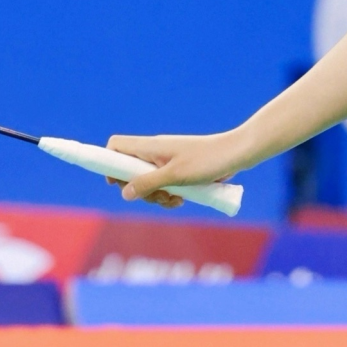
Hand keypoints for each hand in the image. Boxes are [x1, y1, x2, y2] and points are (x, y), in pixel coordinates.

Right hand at [105, 131, 256, 209]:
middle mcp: (155, 152)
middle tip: (156, 197)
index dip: (109, 163)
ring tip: (175, 200)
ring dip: (157, 195)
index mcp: (149, 146)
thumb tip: (124, 193)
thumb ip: (148, 183)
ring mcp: (167, 161)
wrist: (236, 154)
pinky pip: (165, 185)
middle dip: (139, 190)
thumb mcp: (174, 176)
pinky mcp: (179, 170)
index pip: (116, 146)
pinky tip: (183, 200)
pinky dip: (169, 194)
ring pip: (148, 182)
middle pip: (130, 171)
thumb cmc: (206, 161)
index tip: (115, 183)